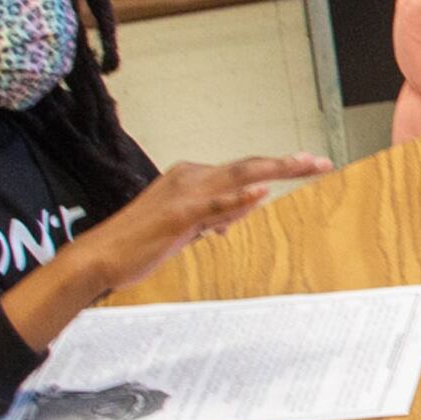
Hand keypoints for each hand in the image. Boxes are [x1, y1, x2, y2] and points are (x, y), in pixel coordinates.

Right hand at [67, 154, 331, 294]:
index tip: (308, 165)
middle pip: (248, 166)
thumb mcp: (185, 230)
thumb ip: (209, 220)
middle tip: (320, 161)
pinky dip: (237, 198)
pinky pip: (212, 205)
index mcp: (192, 178)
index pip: (243, 171)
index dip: (276, 169)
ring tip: (304, 164)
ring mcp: (184, 194)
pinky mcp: (177, 216)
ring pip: (237, 176)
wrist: (100, 258)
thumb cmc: (140, 245)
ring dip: (273, 169)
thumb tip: (232, 219)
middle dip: (286, 164)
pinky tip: (261, 193)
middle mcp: (190, 178)